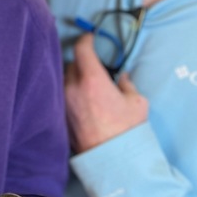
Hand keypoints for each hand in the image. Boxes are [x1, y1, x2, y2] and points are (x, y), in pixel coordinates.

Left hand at [65, 33, 147, 152]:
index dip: (85, 40)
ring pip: (61, 80)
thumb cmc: (126, 131)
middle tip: (90, 65)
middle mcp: (72, 88)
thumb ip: (127, 85)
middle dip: (79, 61)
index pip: (81, 49)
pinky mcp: (59, 116)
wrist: (111, 159)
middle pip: (69, 63)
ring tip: (82, 84)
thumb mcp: (137, 103)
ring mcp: (62, 102)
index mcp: (92, 80)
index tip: (89, 37)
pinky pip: (58, 97)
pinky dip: (65, 94)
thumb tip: (123, 77)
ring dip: (70, 78)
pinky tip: (76, 100)